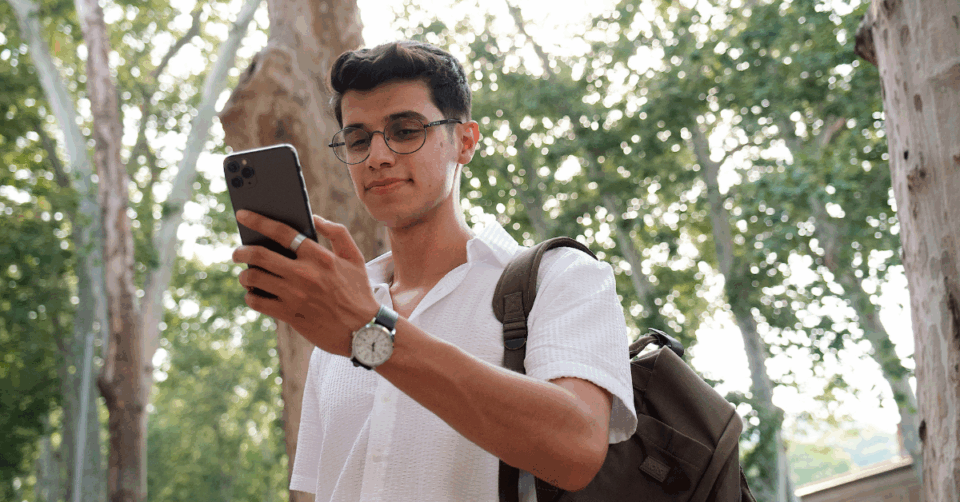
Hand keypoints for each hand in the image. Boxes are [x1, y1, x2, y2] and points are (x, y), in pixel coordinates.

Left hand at [231, 210, 379, 356]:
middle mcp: (304, 274)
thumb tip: (314, 218)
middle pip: (260, 255)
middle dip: (241, 251)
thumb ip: (337, 233)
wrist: (364, 331)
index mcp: (320, 256)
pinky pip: (257, 302)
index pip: (282, 232)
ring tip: (247, 275)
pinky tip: (254, 294)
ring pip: (254, 278)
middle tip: (237, 252)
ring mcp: (295, 296)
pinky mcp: (289, 315)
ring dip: (245, 275)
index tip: (242, 215)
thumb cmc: (359, 292)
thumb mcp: (355, 258)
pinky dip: (250, 296)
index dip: (258, 220)